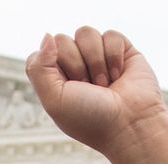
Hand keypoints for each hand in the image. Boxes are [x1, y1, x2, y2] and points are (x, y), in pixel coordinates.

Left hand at [25, 28, 167, 160]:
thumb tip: (48, 35)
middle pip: (62, 40)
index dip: (54, 68)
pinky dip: (114, 57)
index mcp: (56, 78)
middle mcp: (75, 65)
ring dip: (95, 62)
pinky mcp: (121, 50)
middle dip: (76, 66)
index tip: (69, 90)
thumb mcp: (54, 100)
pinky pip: (109, 35)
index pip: (42, 52)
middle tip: (89, 89)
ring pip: (85, 33)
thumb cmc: (91, 120)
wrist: (129, 125)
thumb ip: (38, 68)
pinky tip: (118, 75)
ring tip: (105, 84)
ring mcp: (98, 56)